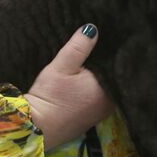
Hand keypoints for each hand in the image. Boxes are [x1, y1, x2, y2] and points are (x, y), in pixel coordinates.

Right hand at [25, 24, 113, 150]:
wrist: (36, 128)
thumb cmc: (50, 96)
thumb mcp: (62, 66)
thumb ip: (79, 46)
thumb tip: (93, 28)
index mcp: (109, 90)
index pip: (119, 67)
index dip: (115, 53)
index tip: (113, 38)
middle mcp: (110, 104)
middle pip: (114, 78)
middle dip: (109, 65)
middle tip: (105, 44)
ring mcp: (101, 113)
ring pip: (106, 88)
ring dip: (102, 77)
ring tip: (97, 57)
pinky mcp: (90, 119)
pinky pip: (99, 98)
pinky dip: (96, 88)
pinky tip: (89, 78)